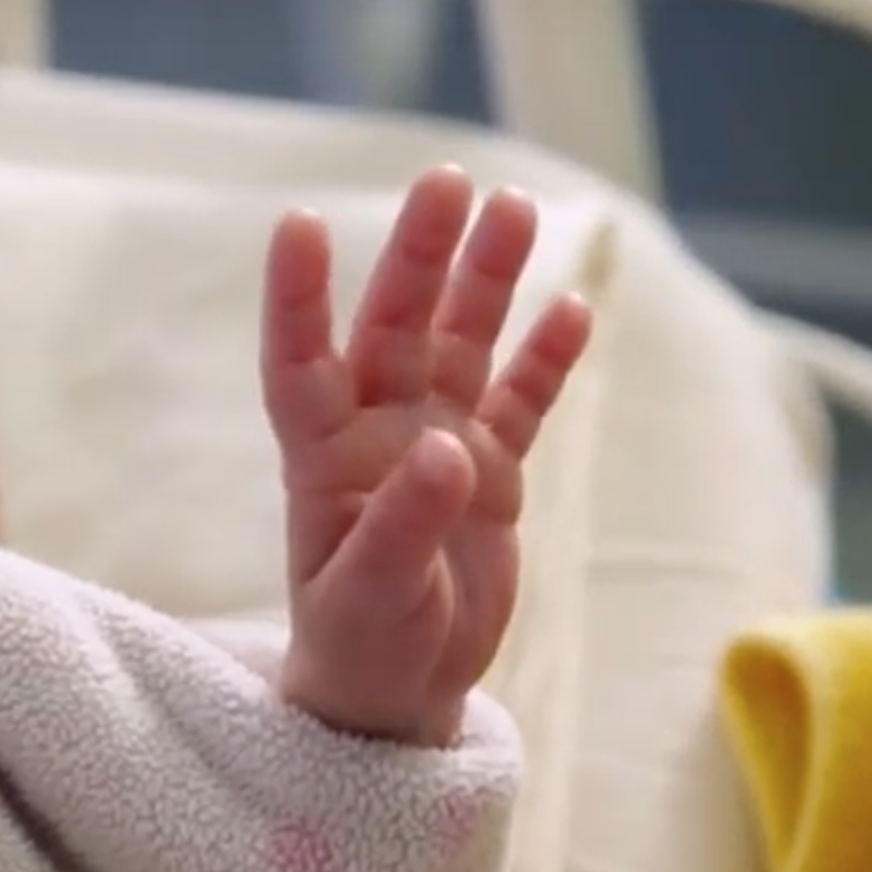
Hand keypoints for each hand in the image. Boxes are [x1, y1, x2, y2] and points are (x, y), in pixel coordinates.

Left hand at [261, 167, 593, 746]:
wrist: (397, 690)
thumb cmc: (360, 646)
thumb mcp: (372, 596)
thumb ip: (405, 523)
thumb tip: (448, 445)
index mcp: (324, 460)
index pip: (301, 364)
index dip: (298, 298)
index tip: (300, 226)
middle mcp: (376, 434)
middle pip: (396, 328)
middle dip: (421, 256)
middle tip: (449, 181)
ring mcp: (435, 445)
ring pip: (461, 344)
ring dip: (486, 281)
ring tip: (517, 209)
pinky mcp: (488, 473)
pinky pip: (519, 401)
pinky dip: (544, 360)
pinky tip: (573, 306)